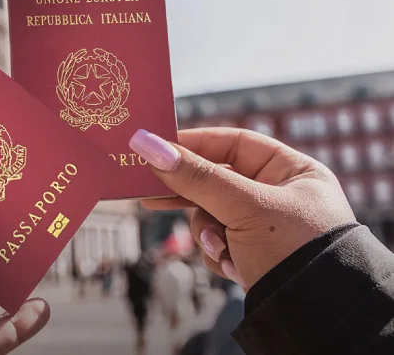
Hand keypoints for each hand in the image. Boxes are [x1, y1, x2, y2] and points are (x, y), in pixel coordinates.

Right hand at [129, 128, 355, 289]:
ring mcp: (265, 227)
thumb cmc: (292, 249)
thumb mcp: (243, 207)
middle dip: (191, 197)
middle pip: (217, 182)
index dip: (196, 144)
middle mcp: (279, 195)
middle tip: (150, 194)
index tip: (157, 148)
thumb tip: (147, 144)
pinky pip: (218, 243)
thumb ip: (195, 176)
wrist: (313, 317)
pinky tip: (234, 267)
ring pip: (211, 216)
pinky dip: (220, 254)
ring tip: (220, 249)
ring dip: (209, 234)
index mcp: (292, 171)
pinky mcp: (253, 254)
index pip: (235, 144)